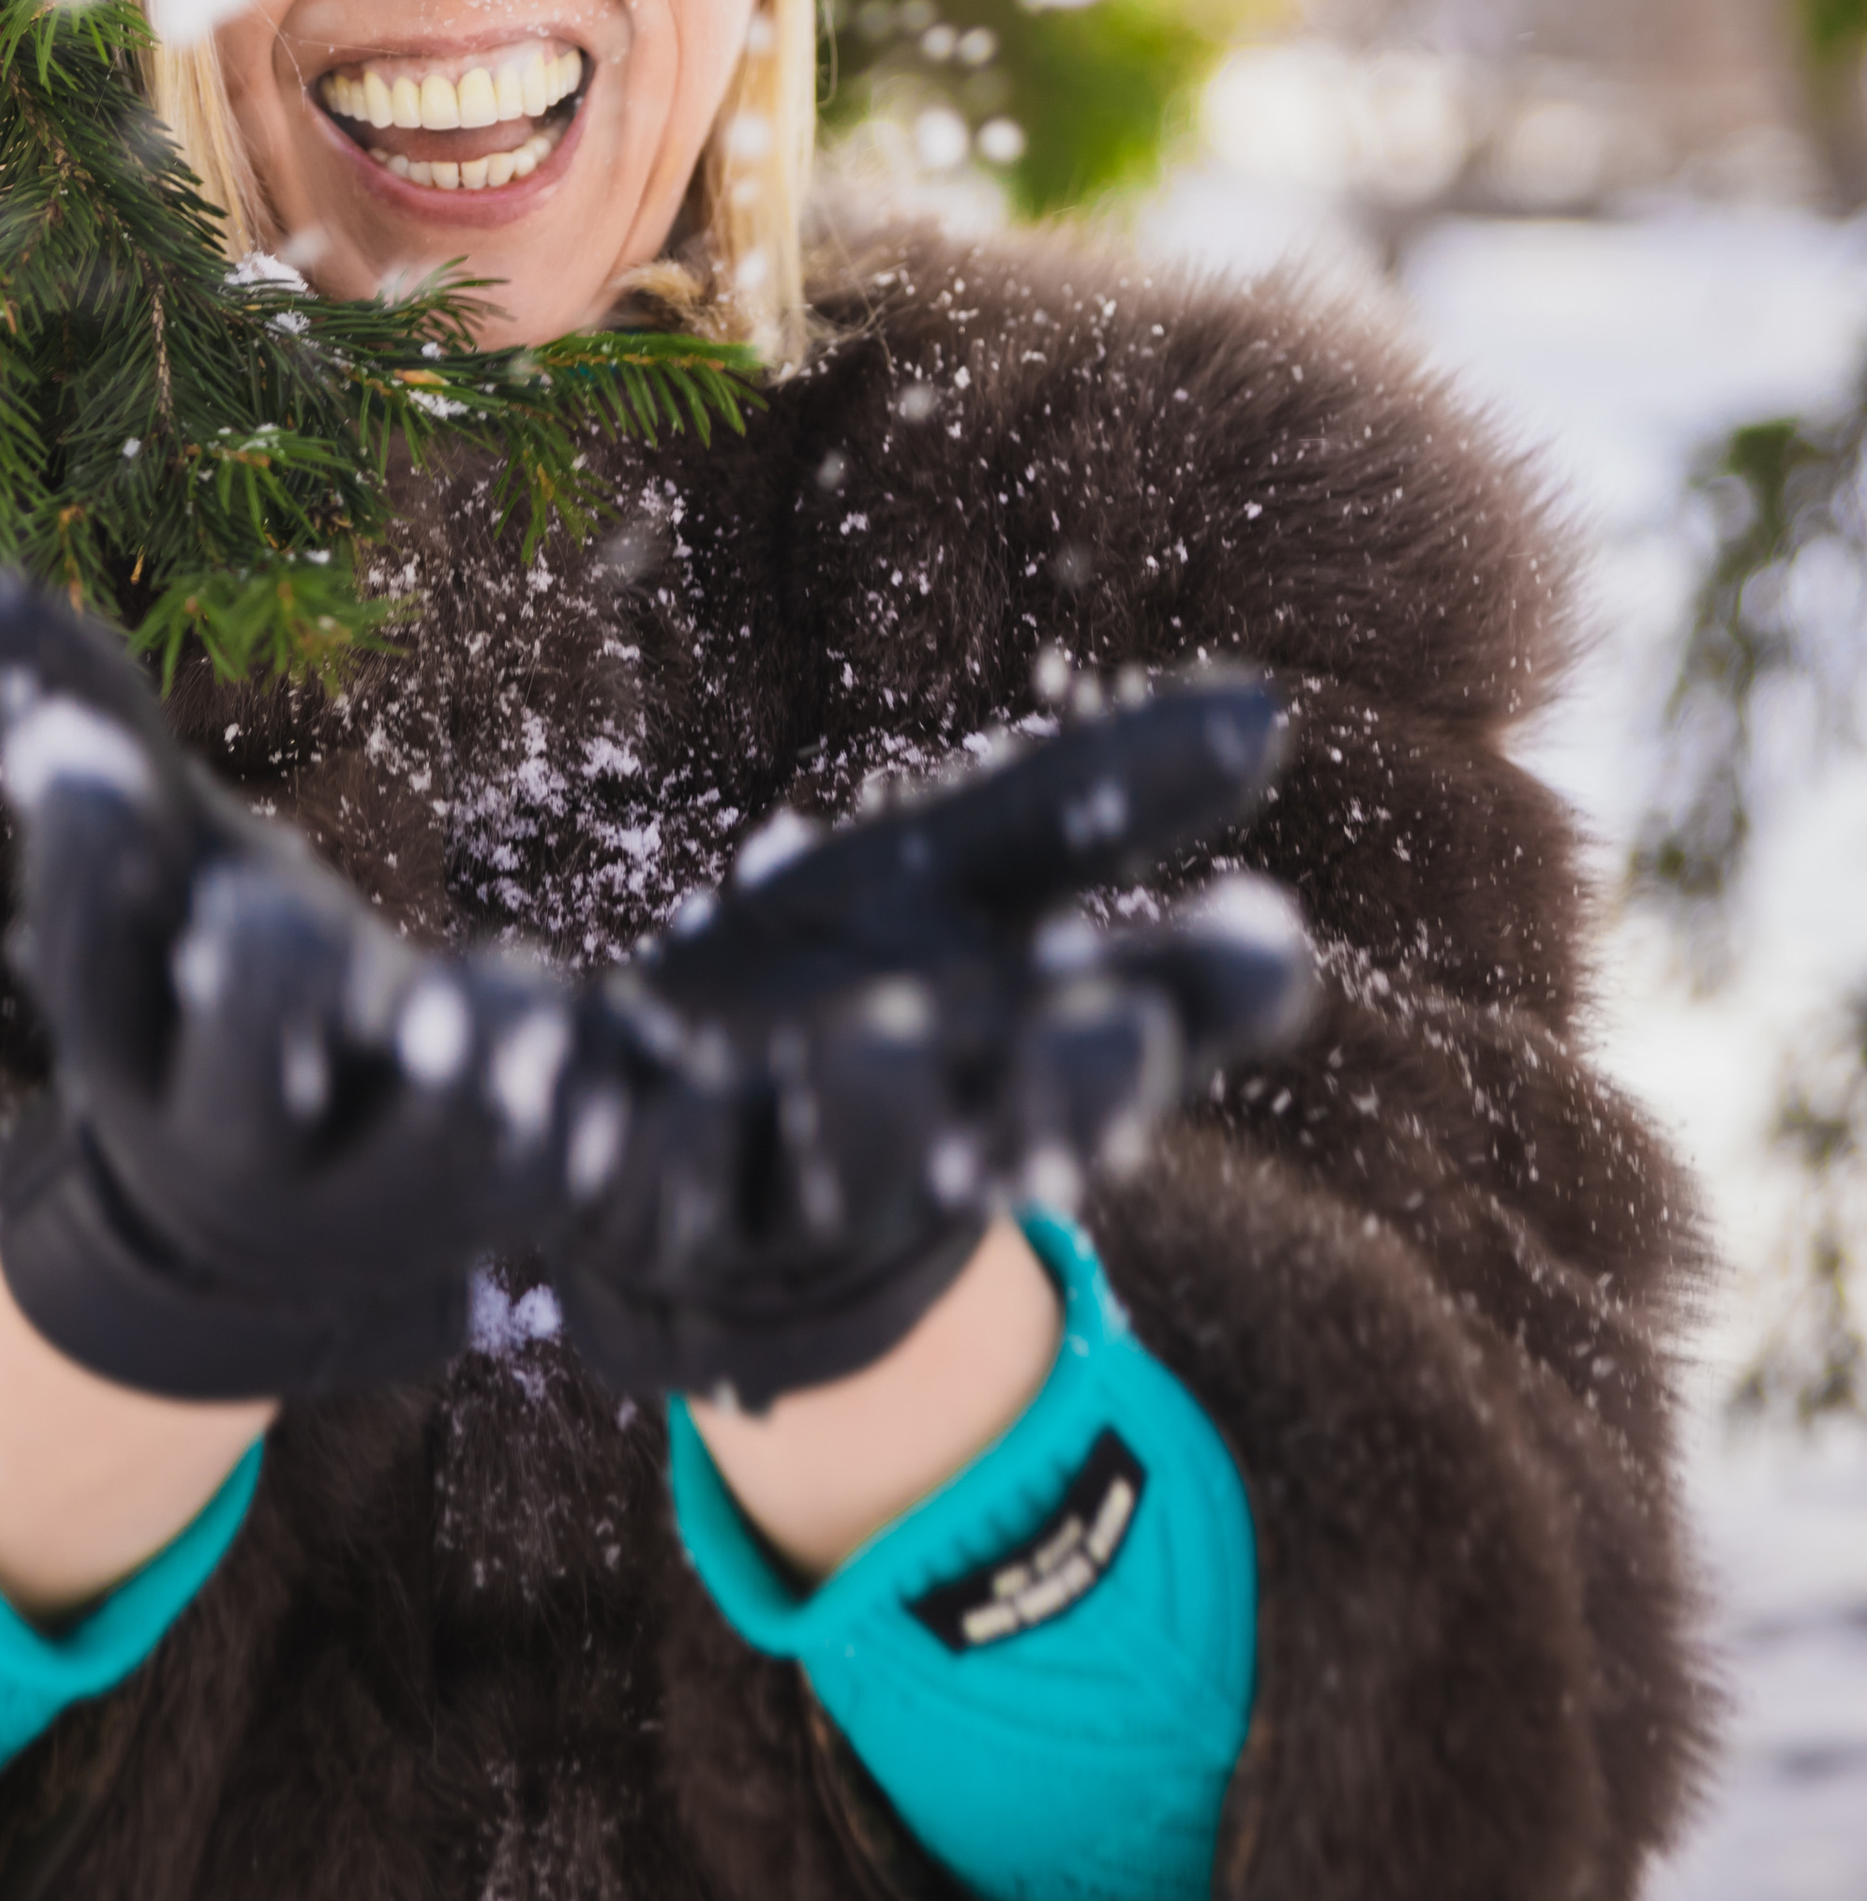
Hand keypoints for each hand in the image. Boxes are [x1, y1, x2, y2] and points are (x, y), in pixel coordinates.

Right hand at [0, 570, 585, 1401]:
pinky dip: (587, 1129)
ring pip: (410, 1154)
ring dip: (459, 1083)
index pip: (80, 960)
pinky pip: (542, 1184)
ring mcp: (364, 1192)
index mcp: (130, 1035)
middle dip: (255, 1002)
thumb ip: (72, 717)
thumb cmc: (201, 962)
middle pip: (231, 1085)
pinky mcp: (483, 1213)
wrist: (280, 1210)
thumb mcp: (157, 849)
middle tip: (286, 918)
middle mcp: (233, 1133)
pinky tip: (630, 1062)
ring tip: (513, 1006)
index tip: (87, 760)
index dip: (78, 866)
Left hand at [555, 675, 1313, 1411]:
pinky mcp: (633, 1195)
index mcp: (1013, 1052)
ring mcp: (774, 1184)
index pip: (1143, 1036)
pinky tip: (647, 1095)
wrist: (650, 1154)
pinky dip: (644, 1139)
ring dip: (869, 1106)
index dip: (1205, 1000)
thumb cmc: (839, 983)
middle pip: (1014, 1127)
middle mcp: (919, 1135)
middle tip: (1103, 1024)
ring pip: (840, 1166)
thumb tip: (1268, 706)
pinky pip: (643, 1179)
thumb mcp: (956, 877)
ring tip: (882, 1032)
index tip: (1261, 940)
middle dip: (1063, 1087)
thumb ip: (1092, 806)